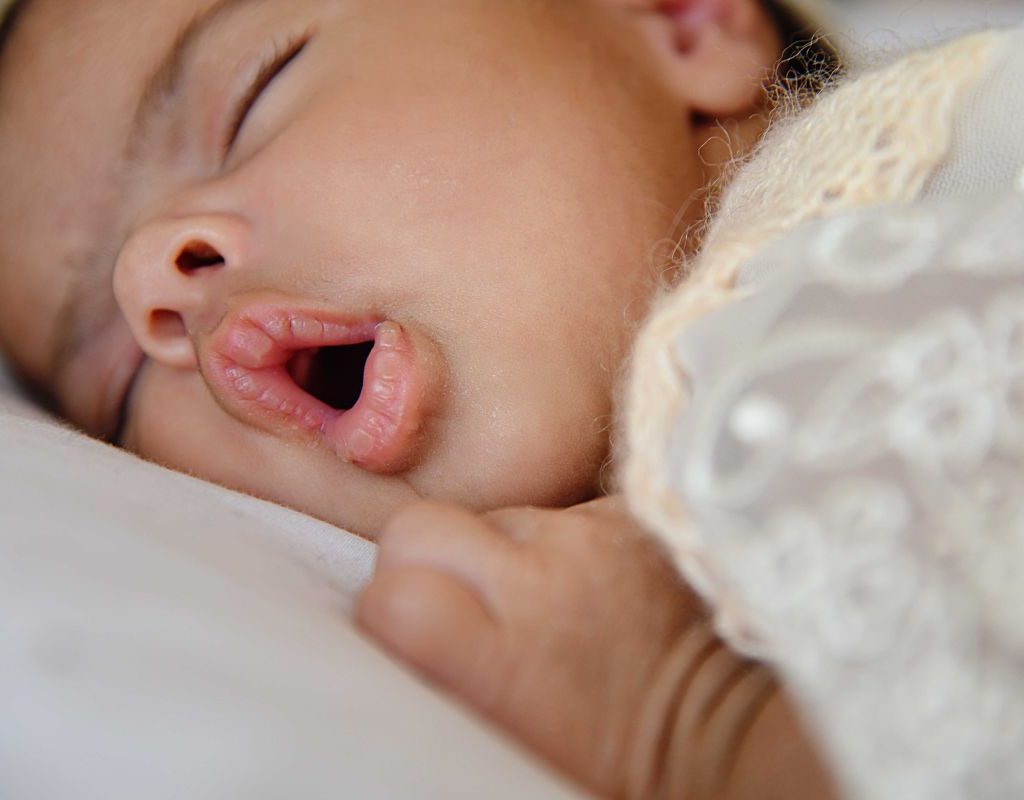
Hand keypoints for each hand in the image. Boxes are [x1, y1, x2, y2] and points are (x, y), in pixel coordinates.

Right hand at [356, 497, 703, 797]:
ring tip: (544, 597)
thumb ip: (446, 681)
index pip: (392, 596)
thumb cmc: (613, 755)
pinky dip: (562, 536)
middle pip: (419, 527)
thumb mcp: (511, 738)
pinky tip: (591, 580)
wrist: (727, 726)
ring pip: (493, 513)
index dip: (386, 608)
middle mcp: (543, 584)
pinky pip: (560, 507)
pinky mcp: (630, 512)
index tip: (406, 629)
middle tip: (460, 597)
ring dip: (500, 547)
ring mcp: (591, 537)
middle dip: (422, 557)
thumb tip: (392, 640)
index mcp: (506, 666)